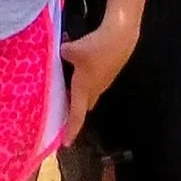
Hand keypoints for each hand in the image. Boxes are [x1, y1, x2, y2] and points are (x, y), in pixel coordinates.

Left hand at [60, 10, 138, 137]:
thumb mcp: (72, 50)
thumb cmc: (97, 48)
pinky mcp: (107, 70)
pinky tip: (76, 67)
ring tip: (63, 92)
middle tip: (60, 115)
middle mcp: (94, 89)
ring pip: (88, 93)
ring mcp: (103, 80)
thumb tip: (59, 52)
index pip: (76, 116)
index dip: (71, 130)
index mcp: (84, 89)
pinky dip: (82, 80)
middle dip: (72, 112)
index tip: (66, 143)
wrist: (121, 37)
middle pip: (82, 107)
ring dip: (77, 95)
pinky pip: (92, 81)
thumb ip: (60, 54)